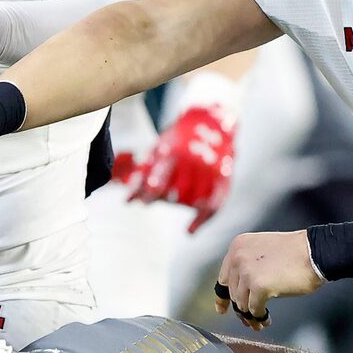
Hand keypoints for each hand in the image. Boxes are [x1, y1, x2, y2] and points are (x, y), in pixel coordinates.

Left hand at [123, 83, 239, 228]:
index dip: (149, 195)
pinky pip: (215, 205)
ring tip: (177, 197)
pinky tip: (189, 230)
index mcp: (172, 153)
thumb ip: (141, 176)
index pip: (158, 183)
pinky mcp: (224, 177)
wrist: (210, 121)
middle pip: (175, 196)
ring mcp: (211, 170)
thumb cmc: (176, 140)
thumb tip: (127, 201)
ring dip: (182, 204)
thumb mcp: (156, 151)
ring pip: (193, 202)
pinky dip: (202, 220)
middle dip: (167, 198)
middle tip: (165, 194)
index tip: (146, 201)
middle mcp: (193, 162)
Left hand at [214, 229, 321, 328]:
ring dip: (251, 316)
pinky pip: (254, 309)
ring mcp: (247, 272)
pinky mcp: (258, 286)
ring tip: (260, 322)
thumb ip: (249, 265)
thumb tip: (241, 292)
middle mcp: (238, 257)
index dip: (222, 297)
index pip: (223, 278)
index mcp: (238, 246)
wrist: (316, 252)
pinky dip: (259, 317)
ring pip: (241, 303)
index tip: (222, 310)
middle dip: (241, 309)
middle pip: (233, 293)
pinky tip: (267, 320)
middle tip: (249, 321)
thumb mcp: (263, 251)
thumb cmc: (296, 253)